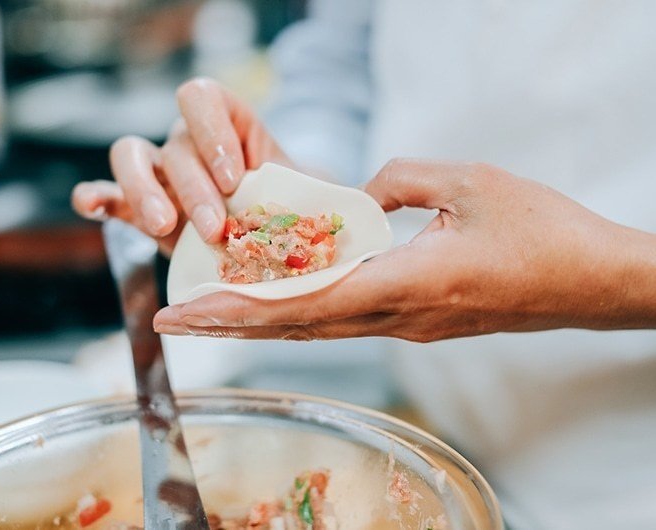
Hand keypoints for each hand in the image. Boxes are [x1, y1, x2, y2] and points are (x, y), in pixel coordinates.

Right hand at [71, 78, 290, 254]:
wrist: (269, 236)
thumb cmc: (284, 204)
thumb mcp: (295, 191)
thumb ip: (289, 189)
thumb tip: (293, 205)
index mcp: (225, 121)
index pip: (202, 98)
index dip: (213, 133)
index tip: (234, 179)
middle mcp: (187, 141)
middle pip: (176, 145)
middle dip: (195, 189)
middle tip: (214, 229)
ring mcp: (158, 172)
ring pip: (130, 156)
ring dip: (144, 191)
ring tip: (164, 225)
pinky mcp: (137, 208)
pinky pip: (107, 194)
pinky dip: (94, 198)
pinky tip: (91, 206)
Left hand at [152, 159, 655, 340]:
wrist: (590, 282)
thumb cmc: (542, 232)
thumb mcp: (469, 182)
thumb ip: (401, 179)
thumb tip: (361, 193)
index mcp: (408, 283)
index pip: (304, 303)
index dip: (240, 309)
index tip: (189, 311)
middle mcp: (399, 317)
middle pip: (298, 326)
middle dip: (231, 323)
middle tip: (173, 318)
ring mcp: (408, 326)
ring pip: (319, 328)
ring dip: (261, 322)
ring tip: (210, 312)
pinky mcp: (419, 322)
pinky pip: (347, 319)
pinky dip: (302, 312)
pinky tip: (278, 301)